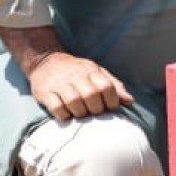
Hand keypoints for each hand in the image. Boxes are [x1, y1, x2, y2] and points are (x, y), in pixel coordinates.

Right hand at [0, 23, 133, 119]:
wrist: (45, 61)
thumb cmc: (77, 71)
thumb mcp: (97, 72)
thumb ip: (114, 86)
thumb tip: (130, 101)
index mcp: (91, 71)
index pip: (106, 87)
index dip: (112, 101)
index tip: (111, 108)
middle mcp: (75, 76)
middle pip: (91, 96)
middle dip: (96, 109)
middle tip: (94, 112)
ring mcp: (59, 84)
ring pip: (74, 102)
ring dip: (80, 113)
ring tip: (81, 114)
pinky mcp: (45, 92)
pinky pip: (56, 107)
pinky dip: (63, 114)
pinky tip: (66, 113)